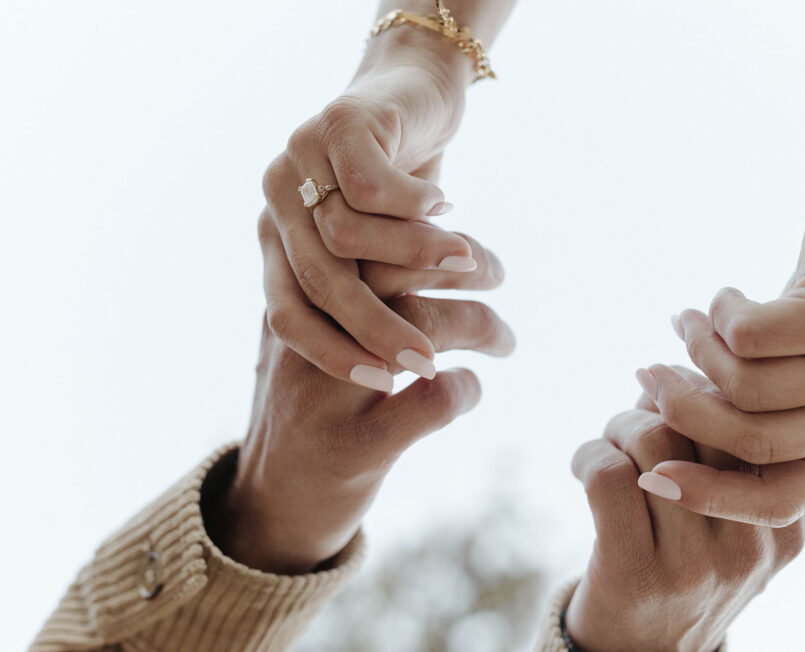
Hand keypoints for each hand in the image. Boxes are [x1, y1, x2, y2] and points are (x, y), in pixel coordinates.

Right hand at [208, 231, 513, 574]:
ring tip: (504, 340)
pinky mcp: (357, 447)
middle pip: (394, 269)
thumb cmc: (309, 406)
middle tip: (498, 274)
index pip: (364, 236)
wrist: (272, 502)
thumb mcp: (308, 337)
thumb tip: (418, 234)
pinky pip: (434, 399)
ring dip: (481, 324)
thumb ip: (344, 289)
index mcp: (293, 300)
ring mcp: (328, 393)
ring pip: (420, 328)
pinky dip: (466, 388)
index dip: (425, 227)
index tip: (463, 240)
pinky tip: (467, 389)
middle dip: (461, 261)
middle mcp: (306, 338)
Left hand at [260, 25, 479, 389]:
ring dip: (412, 260)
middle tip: (426, 360)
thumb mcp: (384, 243)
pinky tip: (448, 205)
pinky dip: (415, 208)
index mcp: (280, 238)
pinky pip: (372, 188)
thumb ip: (373, 289)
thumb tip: (395, 367)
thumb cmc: (403, 179)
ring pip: (346, 237)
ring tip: (467, 265)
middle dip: (375, 328)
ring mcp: (300, 159)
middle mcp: (278, 201)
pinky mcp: (336, 124)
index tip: (387, 382)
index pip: (287, 314)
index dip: (332, 353)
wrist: (416, 88)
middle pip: (318, 283)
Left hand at [565, 407, 804, 650]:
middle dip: (661, 398)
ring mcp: (692, 565)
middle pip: (703, 421)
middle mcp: (747, 545)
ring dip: (619, 423)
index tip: (678, 386)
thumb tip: (687, 370)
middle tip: (640, 406)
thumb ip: (732, 461)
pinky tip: (586, 466)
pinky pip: (608, 474)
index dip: (706, 391)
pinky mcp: (634, 573)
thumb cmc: (685, 568)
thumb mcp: (736, 526)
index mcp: (784, 523)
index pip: (751, 421)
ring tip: (612, 440)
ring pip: (652, 439)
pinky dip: (589, 453)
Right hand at [637, 200, 804, 525]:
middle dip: (684, 409)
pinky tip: (725, 298)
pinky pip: (750, 337)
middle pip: (751, 442)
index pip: (779, 501)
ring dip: (700, 349)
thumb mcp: (800, 375)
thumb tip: (659, 424)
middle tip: (649, 374)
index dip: (709, 495)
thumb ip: (754, 412)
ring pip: (744, 385)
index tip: (650, 477)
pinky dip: (722, 315)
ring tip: (690, 321)